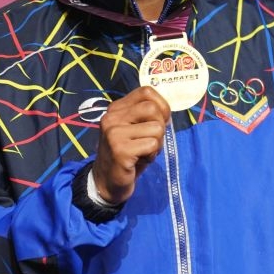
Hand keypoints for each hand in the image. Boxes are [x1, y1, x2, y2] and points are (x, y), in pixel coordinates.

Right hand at [92, 86, 170, 203]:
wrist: (106, 182)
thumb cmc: (127, 155)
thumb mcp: (135, 130)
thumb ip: (147, 117)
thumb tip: (167, 111)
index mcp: (116, 109)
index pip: (146, 91)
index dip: (161, 105)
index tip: (160, 121)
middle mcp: (112, 117)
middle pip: (152, 109)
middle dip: (160, 126)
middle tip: (151, 141)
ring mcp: (114, 133)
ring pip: (156, 128)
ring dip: (157, 144)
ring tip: (143, 152)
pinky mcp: (120, 150)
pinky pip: (152, 144)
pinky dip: (152, 155)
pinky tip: (140, 160)